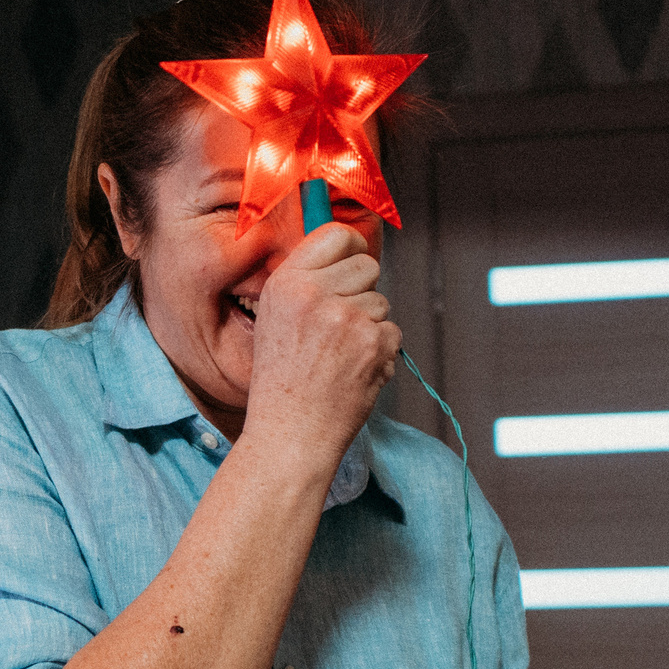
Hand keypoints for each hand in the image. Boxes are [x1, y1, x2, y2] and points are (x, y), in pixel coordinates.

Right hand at [241, 223, 399, 469]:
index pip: (335, 234)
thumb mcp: (275, 319)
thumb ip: (306, 284)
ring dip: (370, 327)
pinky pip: (393, 332)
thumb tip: (349, 252)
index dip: (350, 247)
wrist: (291, 434)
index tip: (351, 260)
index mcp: (287, 283)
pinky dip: (380, 353)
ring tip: (339, 357)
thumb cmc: (283, 381)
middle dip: (362, 291)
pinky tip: (354, 372)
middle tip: (339, 326)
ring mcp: (348, 318)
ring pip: (382, 302)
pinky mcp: (374, 343)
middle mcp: (316, 294)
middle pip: (367, 265)